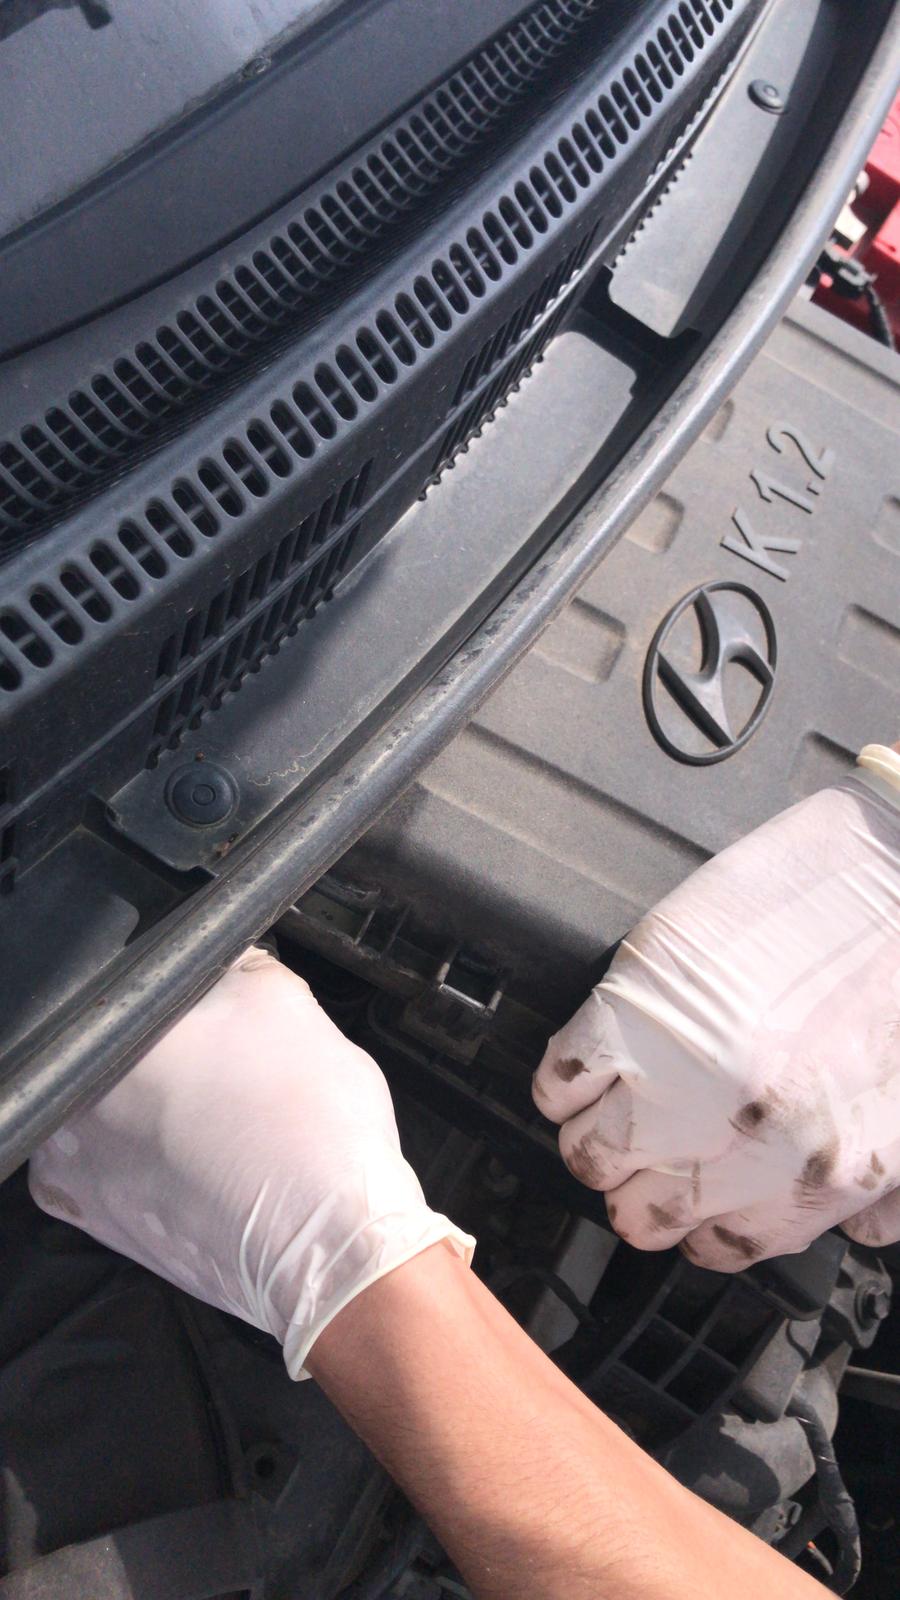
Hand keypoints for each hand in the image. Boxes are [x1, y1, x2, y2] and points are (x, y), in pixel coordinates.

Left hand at [29, 948, 472, 1375]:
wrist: (331, 1246)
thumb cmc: (309, 1128)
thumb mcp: (284, 999)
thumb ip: (237, 962)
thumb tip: (227, 958)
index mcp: (102, 1047)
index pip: (126, 992)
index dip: (179, 1000)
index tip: (212, 1012)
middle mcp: (69, 1114)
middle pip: (114, 1053)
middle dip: (166, 1051)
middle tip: (223, 1058)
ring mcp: (76, 1176)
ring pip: (114, 1112)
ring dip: (156, 1107)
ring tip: (224, 1113)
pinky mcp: (101, 1227)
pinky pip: (114, 1170)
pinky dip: (150, 1160)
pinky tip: (203, 1157)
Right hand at [533, 746, 899, 1269]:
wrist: (897, 870)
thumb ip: (880, 1189)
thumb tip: (853, 1223)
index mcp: (823, 1176)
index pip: (722, 1247)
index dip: (693, 1221)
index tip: (683, 1198)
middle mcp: (751, 1145)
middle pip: (641, 1212)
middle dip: (631, 1185)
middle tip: (635, 1148)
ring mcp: (687, 1080)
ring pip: (589, 1153)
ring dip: (588, 1133)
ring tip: (602, 1103)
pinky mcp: (637, 1012)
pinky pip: (563, 1081)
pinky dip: (561, 1080)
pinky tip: (586, 1061)